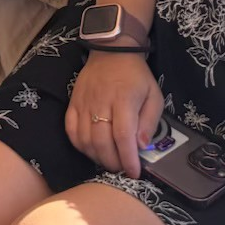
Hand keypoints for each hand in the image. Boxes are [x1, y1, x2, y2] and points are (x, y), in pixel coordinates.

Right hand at [66, 50, 164, 177]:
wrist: (111, 51)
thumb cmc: (136, 76)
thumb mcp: (154, 95)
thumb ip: (150, 122)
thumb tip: (141, 146)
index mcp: (124, 100)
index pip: (123, 135)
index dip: (128, 158)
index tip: (134, 173)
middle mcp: (101, 102)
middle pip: (101, 141)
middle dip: (112, 162)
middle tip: (122, 169)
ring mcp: (84, 103)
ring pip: (84, 139)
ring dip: (96, 157)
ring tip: (108, 161)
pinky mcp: (73, 103)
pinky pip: (70, 130)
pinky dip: (79, 145)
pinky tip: (91, 150)